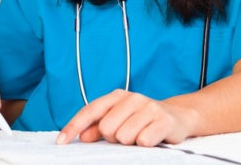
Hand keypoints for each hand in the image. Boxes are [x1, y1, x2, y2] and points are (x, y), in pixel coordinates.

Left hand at [56, 89, 198, 146]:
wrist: (179, 117)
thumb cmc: (144, 120)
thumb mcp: (120, 120)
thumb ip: (99, 128)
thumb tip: (83, 136)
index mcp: (117, 97)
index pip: (90, 111)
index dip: (73, 127)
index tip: (61, 142)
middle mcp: (132, 98)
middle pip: (106, 128)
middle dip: (114, 138)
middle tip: (128, 135)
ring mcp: (149, 107)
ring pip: (124, 136)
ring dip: (131, 142)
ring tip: (141, 135)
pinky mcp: (164, 120)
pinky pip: (143, 140)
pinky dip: (145, 144)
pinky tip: (151, 137)